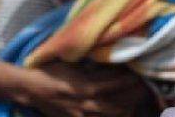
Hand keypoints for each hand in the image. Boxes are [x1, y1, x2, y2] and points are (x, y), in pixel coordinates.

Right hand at [25, 62, 155, 116]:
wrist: (29, 89)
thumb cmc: (51, 71)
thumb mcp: (73, 64)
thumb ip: (93, 67)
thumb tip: (114, 63)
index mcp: (85, 87)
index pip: (115, 85)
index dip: (131, 81)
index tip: (142, 75)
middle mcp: (86, 105)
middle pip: (118, 107)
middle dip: (133, 100)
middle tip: (144, 92)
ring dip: (124, 111)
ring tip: (135, 104)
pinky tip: (119, 112)